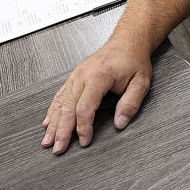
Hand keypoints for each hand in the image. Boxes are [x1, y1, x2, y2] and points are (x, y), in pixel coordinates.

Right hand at [41, 40, 152, 154]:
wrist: (127, 41)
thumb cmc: (133, 60)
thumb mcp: (141, 82)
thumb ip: (131, 103)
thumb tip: (120, 123)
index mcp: (98, 77)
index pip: (84, 108)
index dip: (83, 127)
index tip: (85, 141)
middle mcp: (83, 76)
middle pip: (67, 108)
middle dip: (61, 131)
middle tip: (58, 148)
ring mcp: (76, 76)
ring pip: (60, 103)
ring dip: (53, 123)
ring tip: (48, 140)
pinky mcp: (75, 77)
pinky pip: (60, 95)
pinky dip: (53, 110)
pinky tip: (48, 122)